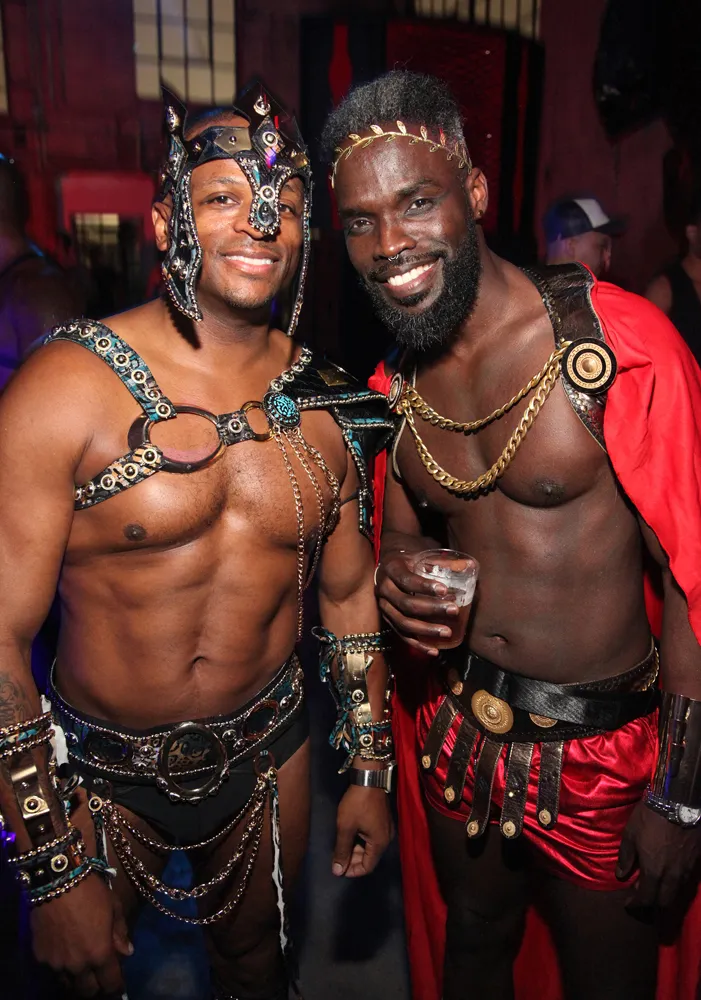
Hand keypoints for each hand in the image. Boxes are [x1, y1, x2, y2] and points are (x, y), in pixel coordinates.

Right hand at [31, 872, 131, 995]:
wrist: (56, 881)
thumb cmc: (90, 892)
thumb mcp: (113, 907)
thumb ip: (120, 933)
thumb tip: (126, 951)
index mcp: (100, 953)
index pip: (110, 983)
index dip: (116, 987)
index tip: (118, 985)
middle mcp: (78, 965)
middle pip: (88, 991)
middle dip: (96, 987)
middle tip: (99, 976)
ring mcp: (57, 964)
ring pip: (69, 984)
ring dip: (77, 979)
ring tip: (81, 966)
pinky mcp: (41, 958)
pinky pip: (53, 970)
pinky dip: (61, 967)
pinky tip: (64, 952)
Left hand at [332, 785, 393, 877]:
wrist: (368, 777)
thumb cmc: (357, 804)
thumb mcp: (345, 827)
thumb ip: (341, 850)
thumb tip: (337, 871)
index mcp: (379, 843)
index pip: (367, 867)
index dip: (352, 871)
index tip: (338, 869)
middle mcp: (386, 838)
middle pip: (369, 857)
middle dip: (353, 860)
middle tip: (337, 858)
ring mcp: (386, 828)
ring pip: (370, 847)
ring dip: (356, 849)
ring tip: (341, 847)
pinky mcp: (383, 820)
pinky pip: (372, 837)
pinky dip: (361, 840)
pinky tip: (350, 836)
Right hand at [376, 550, 460, 654]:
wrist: (390, 565)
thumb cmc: (411, 559)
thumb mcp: (422, 555)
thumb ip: (443, 562)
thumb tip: (470, 565)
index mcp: (391, 568)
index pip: (407, 579)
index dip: (424, 586)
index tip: (444, 590)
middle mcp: (383, 588)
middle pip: (406, 603)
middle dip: (431, 609)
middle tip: (454, 610)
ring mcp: (383, 606)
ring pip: (403, 623)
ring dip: (426, 630)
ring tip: (447, 632)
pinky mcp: (387, 619)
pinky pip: (401, 635)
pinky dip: (417, 644)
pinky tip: (434, 651)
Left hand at [616, 800, 700, 908]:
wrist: (678, 802)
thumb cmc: (650, 817)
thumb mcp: (630, 834)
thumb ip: (625, 857)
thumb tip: (620, 875)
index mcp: (654, 872)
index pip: (646, 899)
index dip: (636, 906)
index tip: (628, 904)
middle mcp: (673, 877)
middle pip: (664, 902)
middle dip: (652, 906)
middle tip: (641, 900)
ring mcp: (687, 871)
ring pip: (677, 894)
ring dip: (664, 897)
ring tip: (653, 889)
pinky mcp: (696, 863)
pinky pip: (685, 883)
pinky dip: (675, 886)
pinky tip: (667, 878)